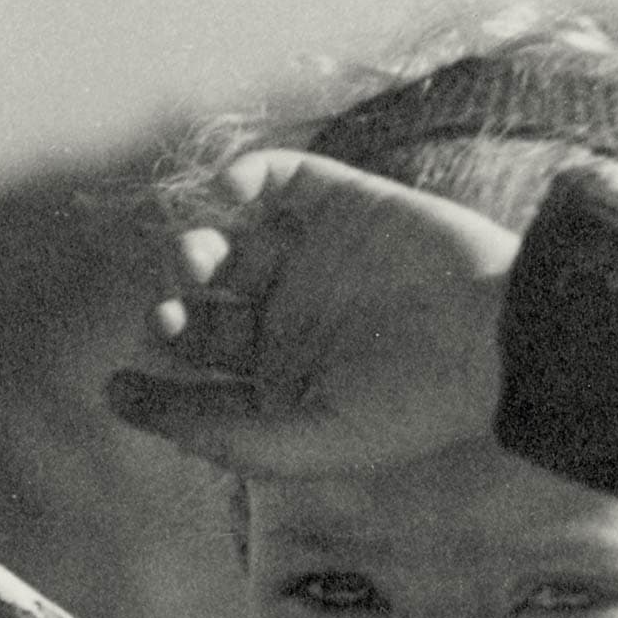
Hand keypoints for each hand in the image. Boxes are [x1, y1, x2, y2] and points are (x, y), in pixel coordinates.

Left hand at [106, 149, 519, 477]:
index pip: (197, 385)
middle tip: (167, 320)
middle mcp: (288, 320)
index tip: (115, 391)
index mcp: (281, 382)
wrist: (502, 336)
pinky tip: (232, 192)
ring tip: (198, 261)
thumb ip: (228, 436)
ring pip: (225, 247)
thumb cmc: (415, 404)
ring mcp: (312, 258)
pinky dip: (245, 177)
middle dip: (171, 315)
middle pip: (200, 312)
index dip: (151, 392)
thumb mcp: (314, 440)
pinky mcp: (341, 203)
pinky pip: (276, 179)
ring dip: (193, 251)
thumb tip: (142, 412)